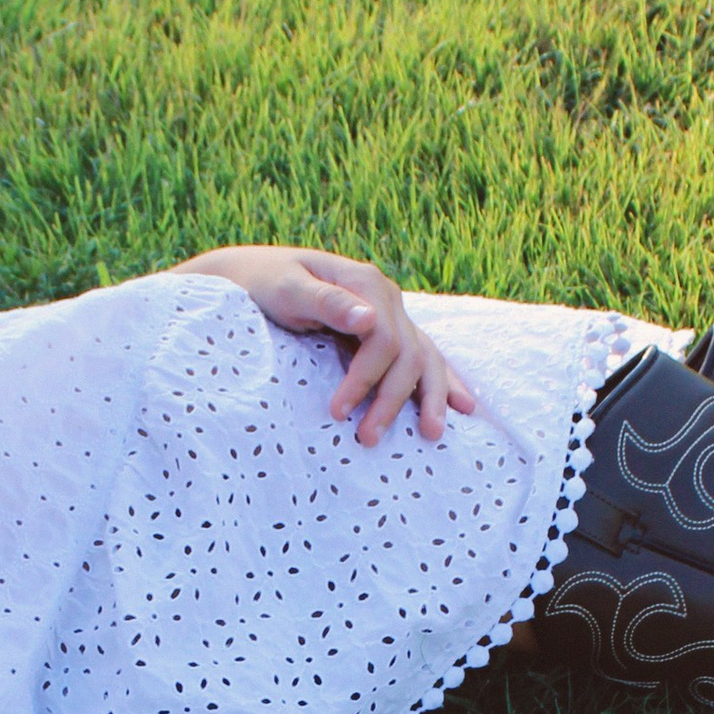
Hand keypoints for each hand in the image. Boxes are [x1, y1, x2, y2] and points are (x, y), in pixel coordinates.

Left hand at [186, 246, 478, 443]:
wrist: (251, 274)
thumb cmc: (263, 282)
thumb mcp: (286, 288)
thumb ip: (326, 302)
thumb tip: (369, 319)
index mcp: (365, 284)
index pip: (385, 339)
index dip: (366, 379)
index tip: (337, 411)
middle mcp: (386, 298)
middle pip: (407, 354)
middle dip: (392, 400)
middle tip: (366, 438)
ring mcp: (390, 314)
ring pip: (424, 357)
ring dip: (431, 397)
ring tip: (432, 435)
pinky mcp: (385, 331)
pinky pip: (422, 357)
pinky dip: (443, 381)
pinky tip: (463, 405)